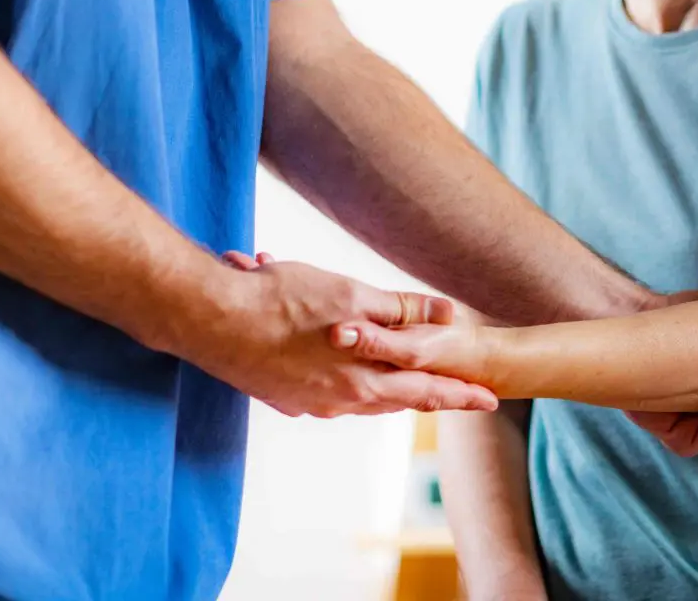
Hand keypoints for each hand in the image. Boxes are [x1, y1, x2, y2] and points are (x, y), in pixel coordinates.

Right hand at [181, 252, 496, 417]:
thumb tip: (447, 313)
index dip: (459, 394)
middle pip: (395, 398)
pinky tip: (339, 355)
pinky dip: (343, 371)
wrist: (208, 318)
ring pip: (359, 393)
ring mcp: (307, 402)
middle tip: (458, 391)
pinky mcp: (282, 395)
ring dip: (383, 379)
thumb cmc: (282, 300)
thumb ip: (399, 310)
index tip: (489, 400)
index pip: (425, 391)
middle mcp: (337, 401)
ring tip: (406, 374)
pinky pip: (326, 387)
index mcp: (361, 380)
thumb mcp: (350, 296)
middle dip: (427, 391)